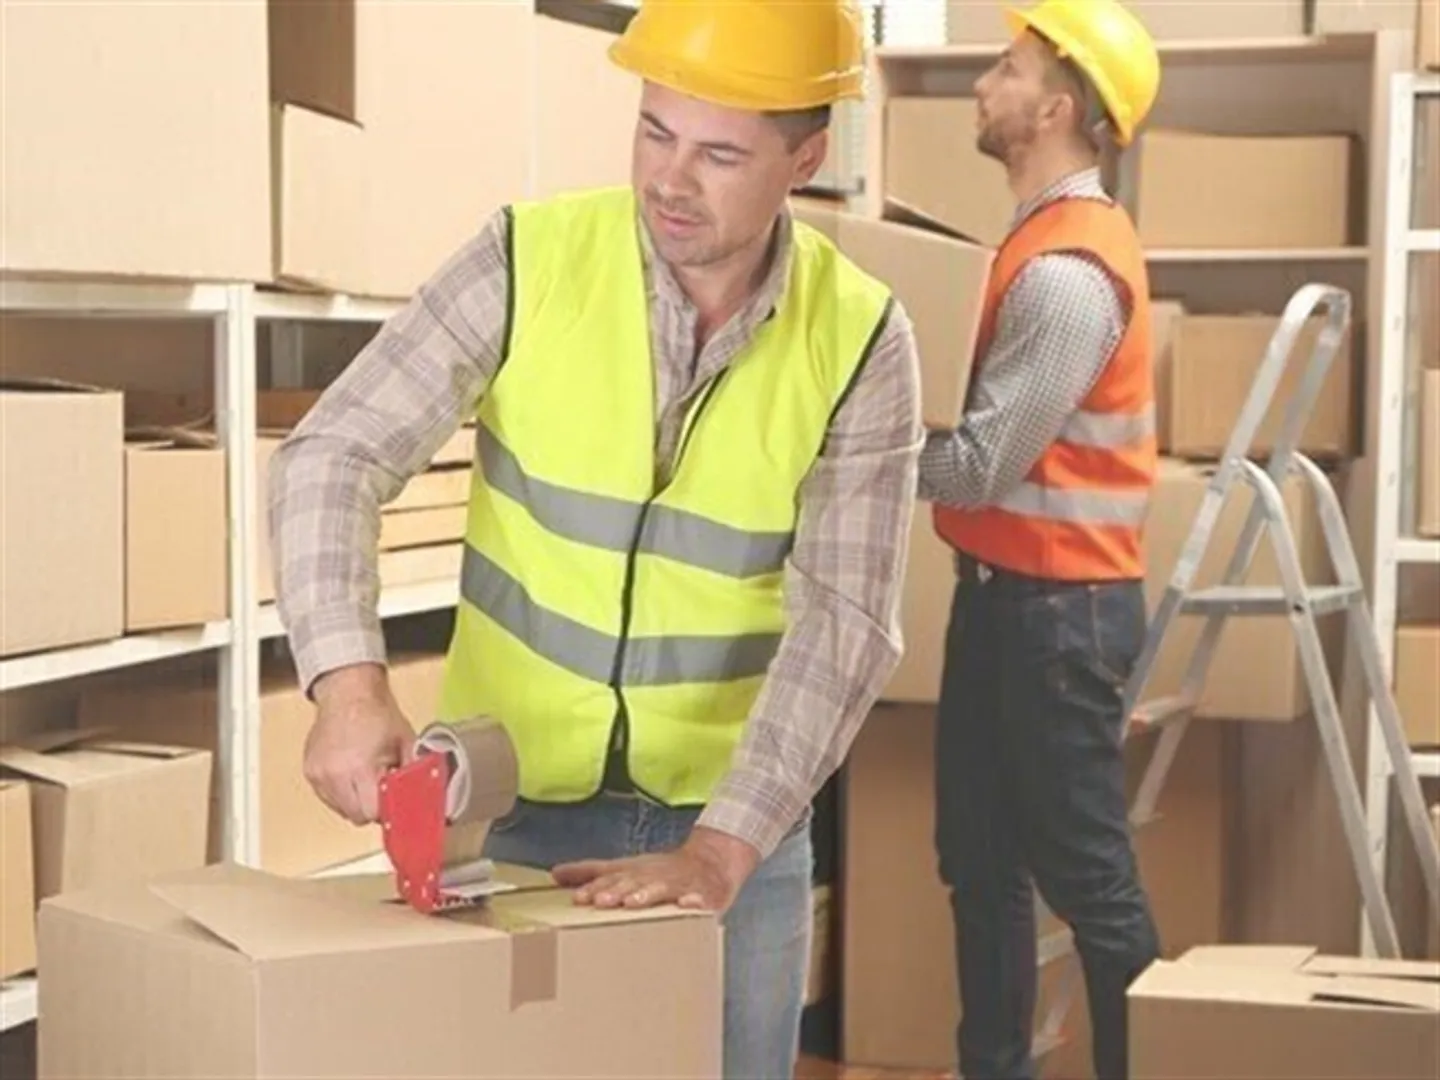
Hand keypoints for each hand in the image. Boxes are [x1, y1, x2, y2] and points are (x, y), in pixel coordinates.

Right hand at [303, 664, 415, 824]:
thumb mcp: (406, 742)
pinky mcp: (309, 772)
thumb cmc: (377, 712)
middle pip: (356, 816)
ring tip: (366, 775)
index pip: (372, 812)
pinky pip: (328, 797)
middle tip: (382, 785)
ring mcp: (318, 774)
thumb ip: (415, 773)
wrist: (349, 691)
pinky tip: (352, 773)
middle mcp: (334, 774)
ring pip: (341, 809)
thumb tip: (426, 796)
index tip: (395, 802)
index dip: (387, 810)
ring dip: (356, 800)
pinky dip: (341, 792)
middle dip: (372, 806)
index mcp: (359, 767)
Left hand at [551, 827, 759, 913]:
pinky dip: (694, 902)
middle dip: (617, 891)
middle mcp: (653, 876)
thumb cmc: (660, 871)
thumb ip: (590, 872)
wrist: (711, 861)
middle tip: (600, 901)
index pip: (612, 879)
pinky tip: (688, 906)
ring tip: (633, 903)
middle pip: (633, 882)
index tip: (578, 898)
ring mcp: (678, 884)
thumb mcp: (624, 868)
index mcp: (634, 873)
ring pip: (661, 888)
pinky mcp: (702, 894)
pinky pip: (700, 899)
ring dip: (647, 894)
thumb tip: (554, 873)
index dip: (595, 887)